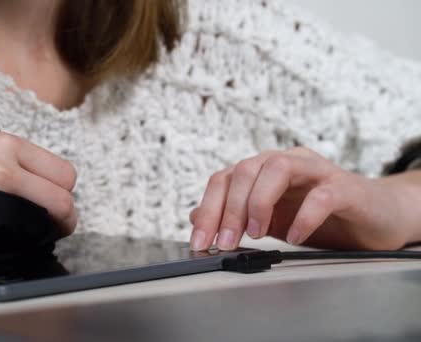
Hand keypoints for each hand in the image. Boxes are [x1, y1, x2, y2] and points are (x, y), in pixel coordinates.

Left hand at [189, 147, 408, 250]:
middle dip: (229, 208)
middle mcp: (287, 163)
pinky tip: (294, 236)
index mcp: (264, 170)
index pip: (225, 179)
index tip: (200, 242)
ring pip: (278, 168)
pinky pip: (322, 194)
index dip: (208, 209)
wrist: (376, 216)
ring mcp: (317, 171)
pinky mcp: (346, 187)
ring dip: (259, 202)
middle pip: (246, 169)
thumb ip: (235, 215)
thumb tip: (194, 217)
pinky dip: (304, 216)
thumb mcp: (271, 219)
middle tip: (225, 242)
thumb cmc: (322, 216)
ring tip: (256, 234)